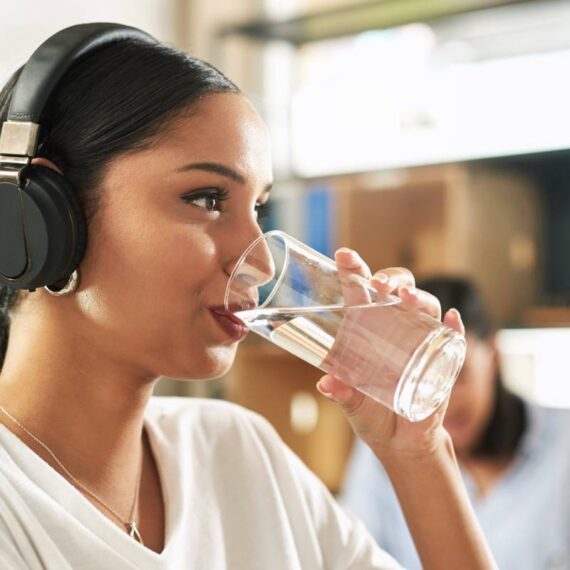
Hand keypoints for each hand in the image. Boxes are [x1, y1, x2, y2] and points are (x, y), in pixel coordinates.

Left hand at [315, 248, 464, 459]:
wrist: (401, 444)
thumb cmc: (372, 416)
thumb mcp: (353, 405)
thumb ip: (342, 393)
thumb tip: (326, 383)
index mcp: (368, 331)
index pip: (362, 293)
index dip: (355, 272)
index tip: (344, 256)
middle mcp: (396, 329)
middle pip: (398, 290)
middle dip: (392, 279)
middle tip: (380, 284)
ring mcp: (422, 343)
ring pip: (426, 308)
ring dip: (420, 298)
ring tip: (408, 298)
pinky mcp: (443, 362)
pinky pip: (454, 339)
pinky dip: (455, 328)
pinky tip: (452, 320)